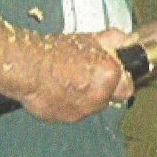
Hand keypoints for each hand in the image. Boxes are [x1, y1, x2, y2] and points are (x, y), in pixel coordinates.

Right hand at [17, 30, 132, 122]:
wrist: (28, 68)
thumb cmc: (55, 53)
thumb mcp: (91, 38)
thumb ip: (115, 40)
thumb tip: (129, 41)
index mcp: (109, 76)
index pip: (128, 86)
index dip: (120, 78)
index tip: (115, 73)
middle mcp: (99, 97)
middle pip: (109, 97)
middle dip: (102, 87)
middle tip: (88, 72)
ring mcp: (82, 111)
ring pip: (91, 105)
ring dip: (86, 95)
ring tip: (71, 78)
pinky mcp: (65, 119)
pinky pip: (74, 111)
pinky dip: (70, 103)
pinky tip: (60, 88)